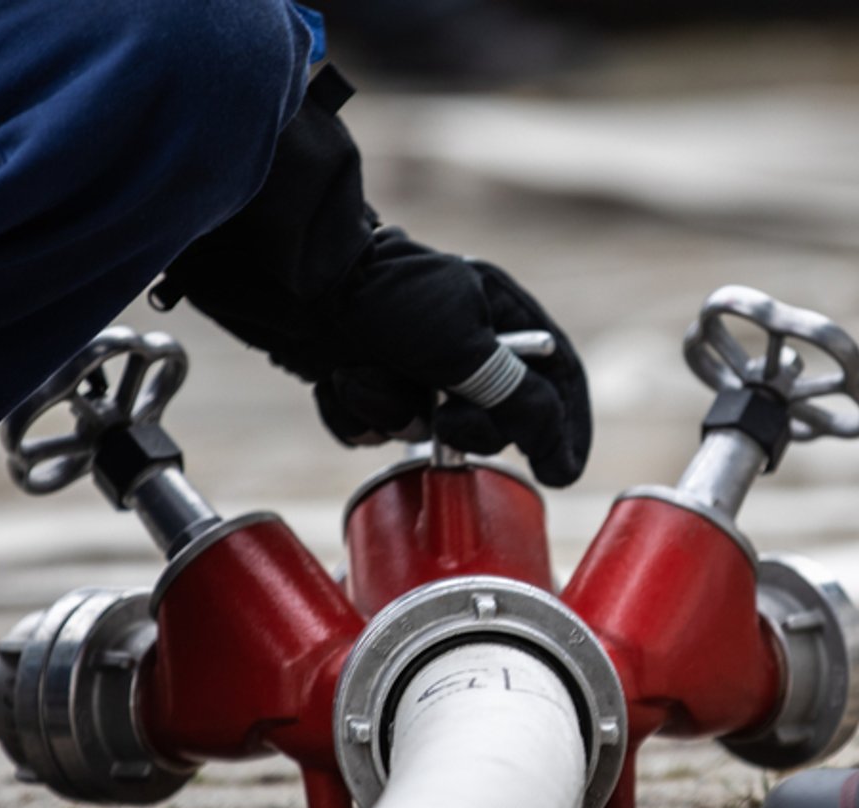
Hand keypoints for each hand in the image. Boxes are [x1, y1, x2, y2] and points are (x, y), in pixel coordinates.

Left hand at [287, 229, 591, 486]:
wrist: (293, 284)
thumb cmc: (387, 300)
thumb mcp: (467, 349)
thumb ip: (520, 401)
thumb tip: (554, 447)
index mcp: (500, 311)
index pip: (558, 376)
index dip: (566, 426)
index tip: (560, 471)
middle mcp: (461, 336)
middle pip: (492, 416)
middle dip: (462, 429)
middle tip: (446, 426)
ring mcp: (411, 360)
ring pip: (423, 427)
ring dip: (391, 412)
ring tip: (364, 373)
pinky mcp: (368, 376)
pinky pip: (376, 425)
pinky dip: (356, 412)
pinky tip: (338, 379)